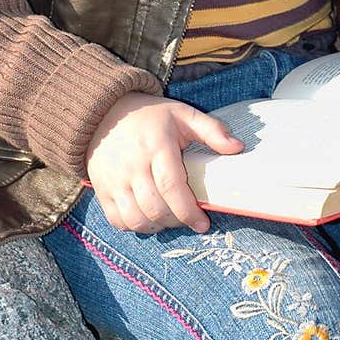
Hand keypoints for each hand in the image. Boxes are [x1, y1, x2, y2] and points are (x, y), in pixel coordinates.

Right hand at [85, 92, 243, 233]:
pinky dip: (135, 227)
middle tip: (188, 219)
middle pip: (156, 208)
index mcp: (156, 147)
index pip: (172, 188)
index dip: (189, 211)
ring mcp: (114, 180)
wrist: (105, 112)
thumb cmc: (150, 116)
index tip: (203, 223)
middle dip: (177, 221)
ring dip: (158, 227)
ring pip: (137, 219)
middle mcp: (133, 166)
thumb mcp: (183, 114)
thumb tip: (238, 147)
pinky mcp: (101, 190)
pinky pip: (118, 221)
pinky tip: (148, 218)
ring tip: (170, 219)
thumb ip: (212, 130)